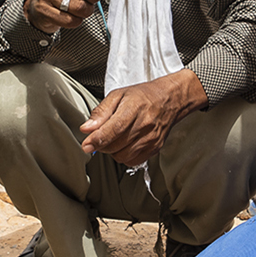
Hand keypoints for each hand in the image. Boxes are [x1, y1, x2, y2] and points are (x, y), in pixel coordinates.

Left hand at [80, 69, 205, 167]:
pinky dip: (123, 156)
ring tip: (113, 138)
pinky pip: (132, 161)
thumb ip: (101, 112)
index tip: (86, 145)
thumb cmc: (143, 96)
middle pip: (116, 145)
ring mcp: (151, 139)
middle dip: (102, 144)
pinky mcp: (154, 149)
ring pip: (122, 156)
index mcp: (134, 108)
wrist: (169, 100)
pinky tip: (124, 145)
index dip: (97, 139)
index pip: (114, 129)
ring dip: (112, 151)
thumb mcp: (118, 95)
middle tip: (99, 136)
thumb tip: (87, 128)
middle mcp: (145, 125)